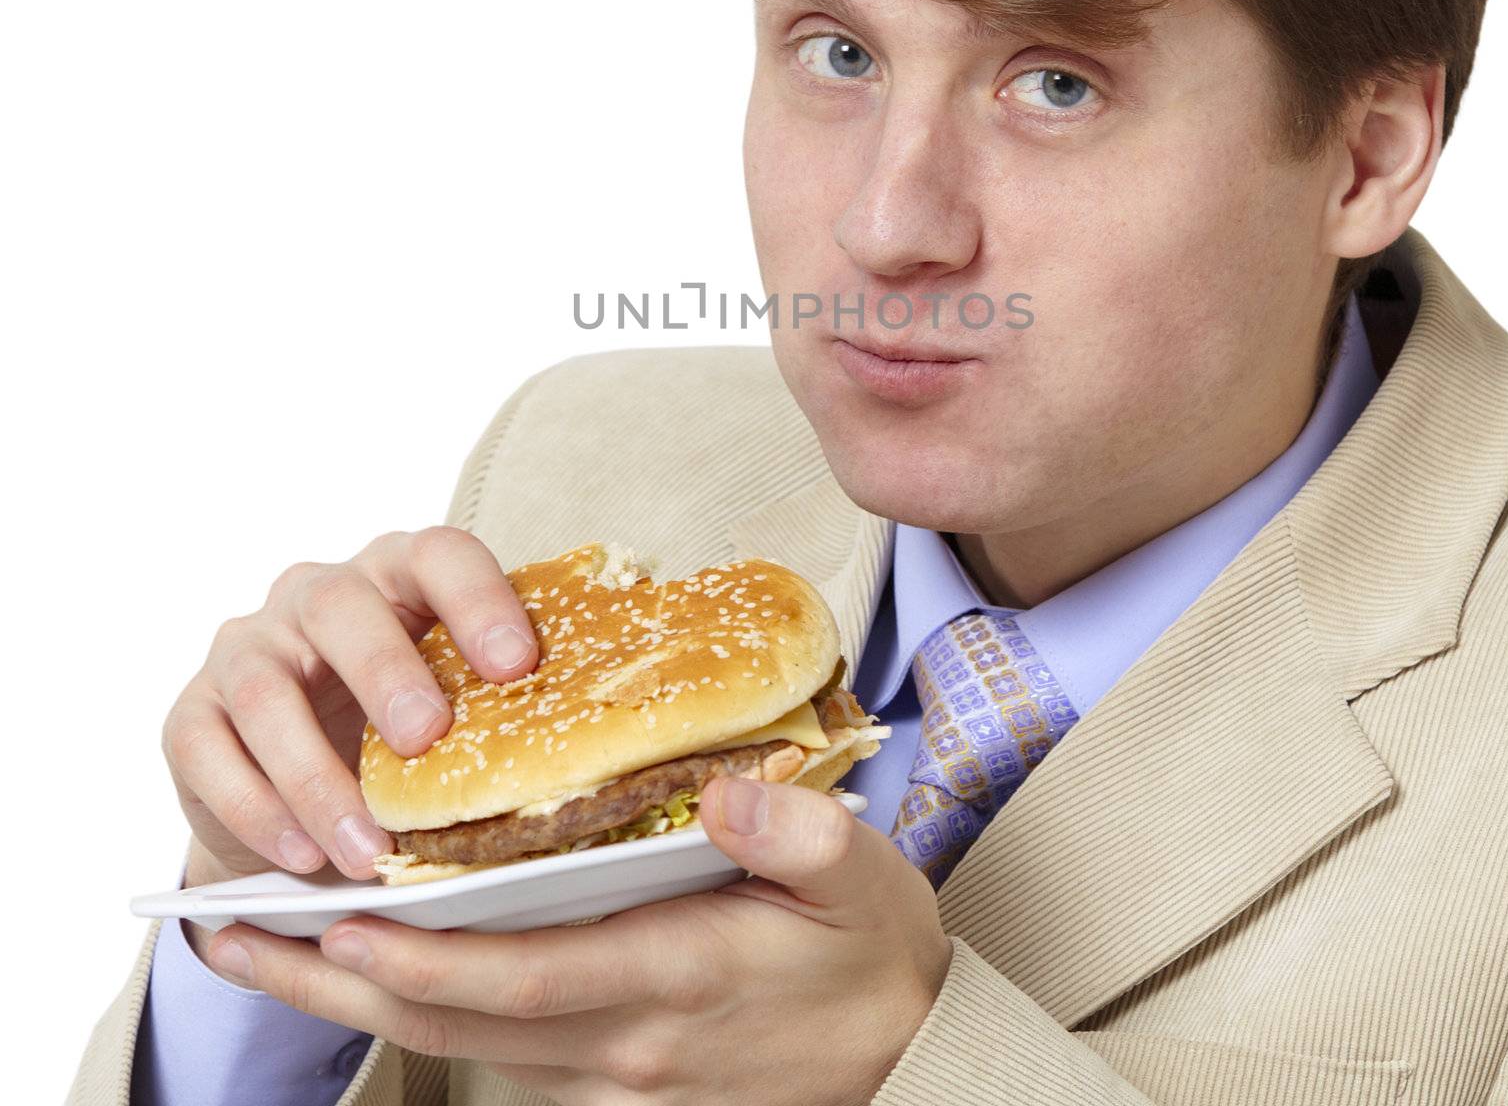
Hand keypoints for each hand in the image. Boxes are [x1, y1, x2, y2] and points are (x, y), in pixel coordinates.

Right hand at [161, 526, 539, 894]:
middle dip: (386, 669)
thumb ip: (499, 707)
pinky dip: (259, 809)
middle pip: (344, 606)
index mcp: (400, 575)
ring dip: (317, 775)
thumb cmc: (406, 734)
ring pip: (267, 689)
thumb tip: (594, 748)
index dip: (479, 599)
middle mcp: (318, 594)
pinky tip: (303, 857)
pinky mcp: (192, 714)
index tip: (519, 665)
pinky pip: (210, 752)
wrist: (303, 787)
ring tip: (368, 847)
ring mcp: (248, 647)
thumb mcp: (454, 706)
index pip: (440, 554)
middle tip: (426, 738)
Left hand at [202, 773, 954, 1105]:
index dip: (417, 955)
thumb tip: (722, 797)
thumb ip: (798, 834)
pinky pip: (499, 1061)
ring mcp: (614, 1085)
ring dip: (361, 1001)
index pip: (518, 977)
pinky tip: (381, 978)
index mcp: (673, 978)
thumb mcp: (863, 877)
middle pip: (453, 1022)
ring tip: (274, 946)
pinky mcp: (618, 1095)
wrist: (914, 1060)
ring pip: (462, 1048)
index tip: (330, 918)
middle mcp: (623, 1048)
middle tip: (228, 934)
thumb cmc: (876, 954)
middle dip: (332, 981)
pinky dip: (425, 1019)